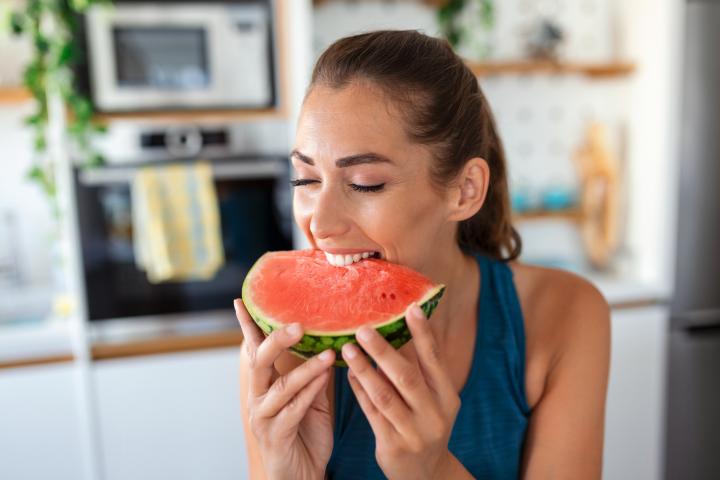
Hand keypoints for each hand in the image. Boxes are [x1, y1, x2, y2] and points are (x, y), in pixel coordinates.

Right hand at [234, 299, 334, 479]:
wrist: (301, 476)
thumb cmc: (305, 435)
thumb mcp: (311, 398)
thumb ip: (313, 373)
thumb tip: (327, 343)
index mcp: (263, 385)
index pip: (254, 349)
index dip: (248, 326)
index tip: (242, 301)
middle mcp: (258, 398)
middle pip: (259, 362)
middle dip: (276, 341)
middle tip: (299, 325)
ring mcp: (263, 417)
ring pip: (280, 387)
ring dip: (306, 369)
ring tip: (327, 354)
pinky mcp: (276, 435)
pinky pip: (293, 410)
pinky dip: (309, 393)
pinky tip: (324, 379)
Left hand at [341, 302, 461, 479]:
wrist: (426, 475)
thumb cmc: (425, 425)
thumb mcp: (433, 401)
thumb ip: (420, 372)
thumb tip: (397, 330)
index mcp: (448, 397)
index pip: (435, 360)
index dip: (423, 334)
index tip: (411, 308)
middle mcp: (435, 414)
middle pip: (407, 376)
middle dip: (383, 351)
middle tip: (363, 329)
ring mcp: (414, 432)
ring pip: (385, 396)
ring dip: (364, 370)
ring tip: (348, 349)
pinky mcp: (393, 446)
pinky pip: (372, 413)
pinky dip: (359, 392)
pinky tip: (349, 375)